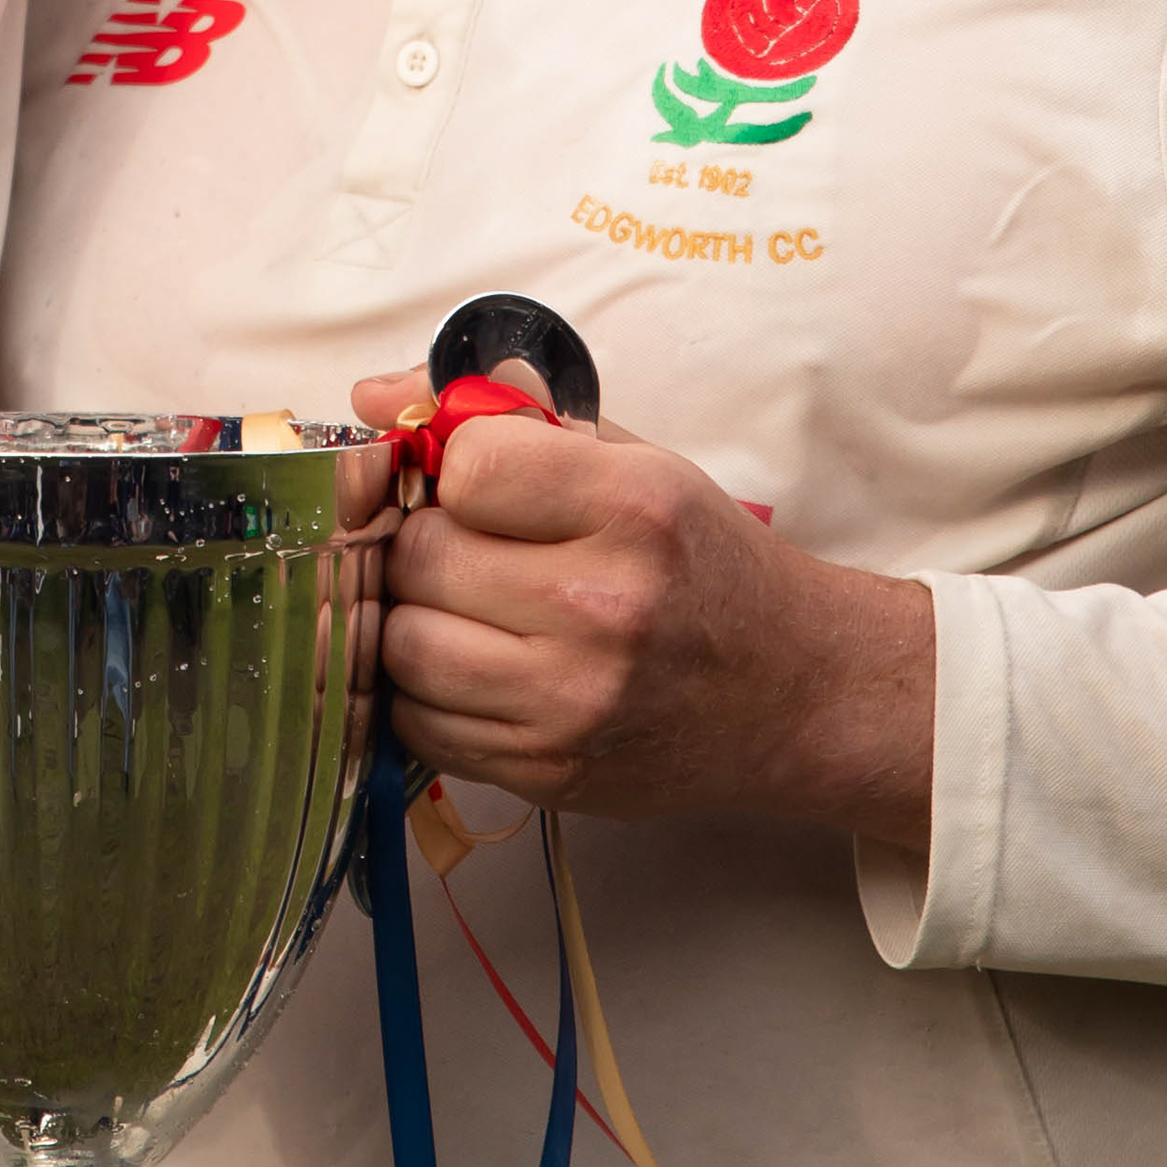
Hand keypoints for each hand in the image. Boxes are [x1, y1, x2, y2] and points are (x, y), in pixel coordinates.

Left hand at [355, 372, 932, 846]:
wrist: (793, 691)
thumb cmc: (704, 566)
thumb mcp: (635, 464)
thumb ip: (507, 415)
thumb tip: (372, 396)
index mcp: (634, 509)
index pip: (467, 466)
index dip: (456, 470)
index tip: (481, 485)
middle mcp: (604, 606)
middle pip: (420, 557)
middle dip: (425, 545)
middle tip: (464, 549)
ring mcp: (573, 700)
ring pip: (402, 646)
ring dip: (415, 621)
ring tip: (464, 610)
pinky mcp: (548, 770)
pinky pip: (418, 723)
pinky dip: (425, 694)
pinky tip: (476, 669)